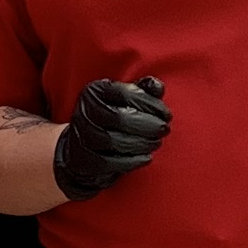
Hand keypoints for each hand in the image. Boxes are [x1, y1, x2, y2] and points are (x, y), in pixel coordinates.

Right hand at [52, 76, 168, 199]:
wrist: (82, 147)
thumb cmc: (111, 119)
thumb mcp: (126, 100)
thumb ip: (144, 91)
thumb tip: (157, 86)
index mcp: (95, 91)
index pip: (126, 94)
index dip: (151, 104)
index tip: (166, 115)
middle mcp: (84, 110)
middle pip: (120, 117)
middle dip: (149, 125)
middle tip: (164, 130)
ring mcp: (81, 135)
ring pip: (114, 141)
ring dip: (142, 143)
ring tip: (156, 143)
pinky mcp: (83, 158)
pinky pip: (109, 162)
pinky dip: (132, 161)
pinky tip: (146, 157)